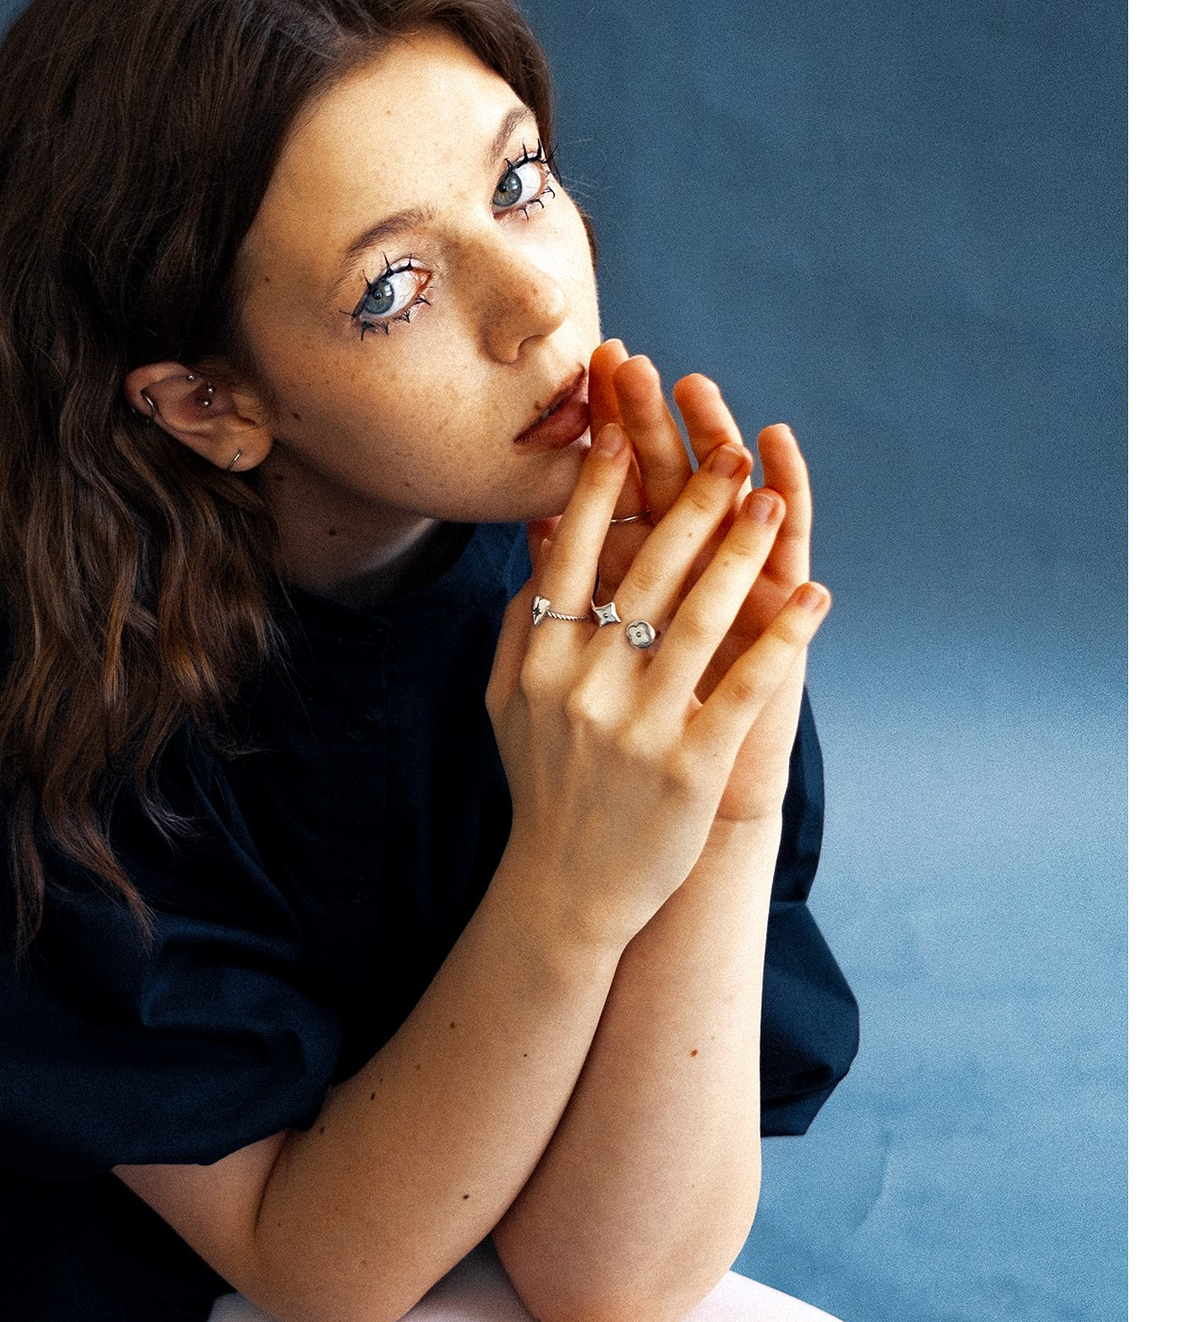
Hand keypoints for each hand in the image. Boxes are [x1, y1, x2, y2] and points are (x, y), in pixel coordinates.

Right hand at [487, 421, 831, 953]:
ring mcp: (639, 728)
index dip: (603, 491)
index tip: (625, 431)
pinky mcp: (690, 766)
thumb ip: (518, 626)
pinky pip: (745, 687)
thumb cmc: (544, 787)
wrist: (566, 890)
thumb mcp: (506, 705)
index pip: (573, 558)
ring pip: (698, 619)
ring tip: (769, 506)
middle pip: (644, 574)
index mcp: (541, 664)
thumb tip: (538, 543)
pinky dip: (785, 639)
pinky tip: (816, 600)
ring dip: (741, 555)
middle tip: (727, 455)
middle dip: (690, 506)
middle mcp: (585, 688)